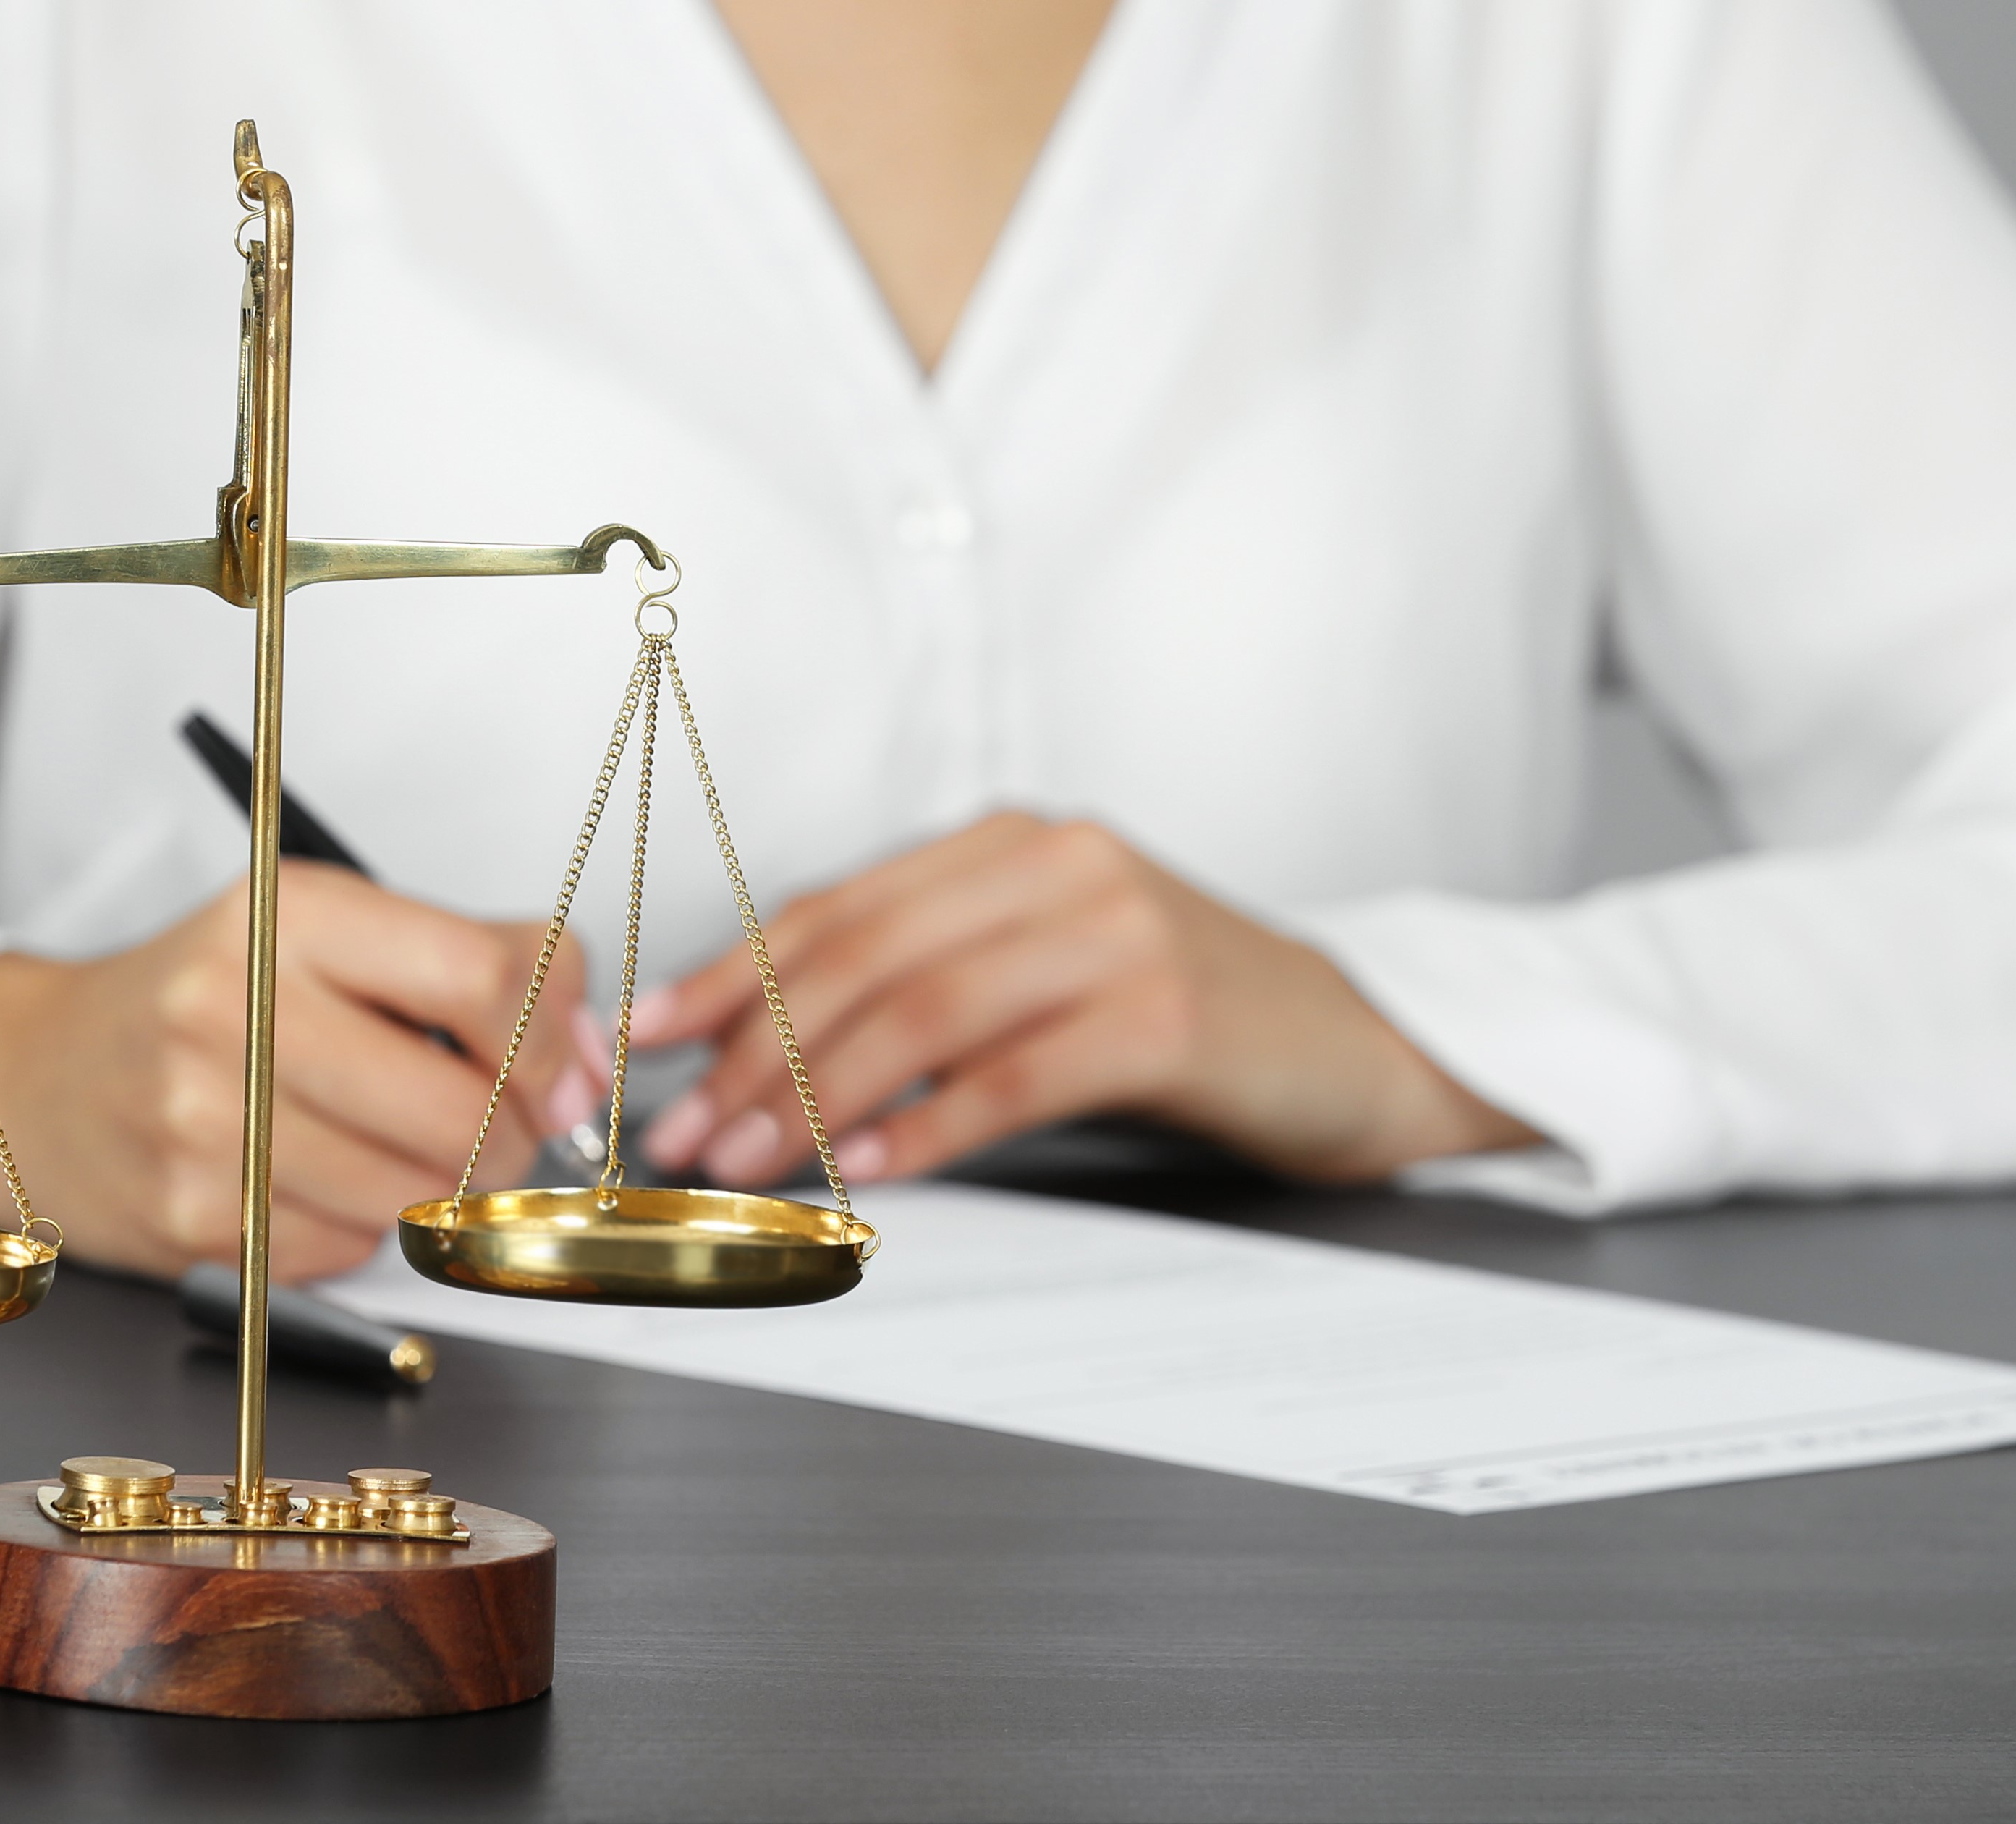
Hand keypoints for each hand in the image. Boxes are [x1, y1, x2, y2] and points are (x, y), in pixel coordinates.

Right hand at [0, 863, 605, 1280]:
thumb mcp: (327, 929)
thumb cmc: (204, 995)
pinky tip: (321, 1178)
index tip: (567, 1069)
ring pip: (413, 1194)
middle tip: (505, 1127)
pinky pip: (346, 1250)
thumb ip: (471, 966)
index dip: (553, 1038)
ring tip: (398, 1143)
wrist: (34, 1079)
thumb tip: (586, 1056)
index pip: (482, 978)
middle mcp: (238, 1011)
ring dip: (438, 1185)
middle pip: (463, 1111)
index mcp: (289, 915)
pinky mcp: (194, 1219)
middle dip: (512, 1134)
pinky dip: (361, 1226)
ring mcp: (208, 1123)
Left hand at [630, 814, 1531, 1191]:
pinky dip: (937, 1126)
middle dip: (755, 1050)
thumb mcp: (1050, 970)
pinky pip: (1020, 1073)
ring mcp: (1120, 931)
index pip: (841, 906)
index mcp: (1016, 844)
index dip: (732, 974)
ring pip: (928, 1011)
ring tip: (753, 1164)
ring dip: (820, 1096)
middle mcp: (1061, 865)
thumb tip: (766, 1054)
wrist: (1363, 1047)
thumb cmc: (1190, 1021)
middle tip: (684, 1133)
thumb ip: (934, 984)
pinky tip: (879, 1171)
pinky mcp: (1169, 1011)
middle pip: (869, 957)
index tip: (652, 1042)